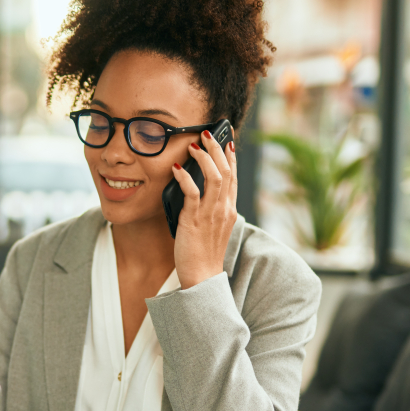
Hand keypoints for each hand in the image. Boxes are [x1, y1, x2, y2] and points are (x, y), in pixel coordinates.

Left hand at [170, 129, 237, 288]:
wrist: (202, 277)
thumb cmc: (204, 254)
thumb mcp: (213, 228)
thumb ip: (211, 210)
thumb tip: (198, 192)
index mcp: (229, 210)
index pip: (233, 178)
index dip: (230, 158)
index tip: (227, 142)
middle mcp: (224, 209)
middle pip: (225, 171)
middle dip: (217, 149)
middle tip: (208, 133)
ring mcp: (211, 214)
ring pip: (213, 177)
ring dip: (203, 157)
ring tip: (194, 145)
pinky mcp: (195, 220)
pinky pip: (192, 192)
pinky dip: (185, 177)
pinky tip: (176, 168)